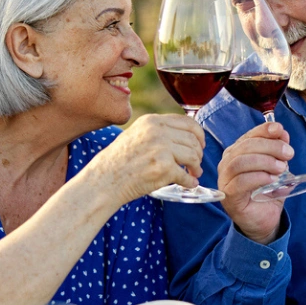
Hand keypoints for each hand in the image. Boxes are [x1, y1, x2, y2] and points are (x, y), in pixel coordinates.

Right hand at [90, 113, 205, 202]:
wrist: (105, 179)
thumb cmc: (119, 161)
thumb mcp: (136, 134)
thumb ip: (158, 131)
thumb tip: (184, 136)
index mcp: (152, 121)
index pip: (187, 122)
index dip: (198, 135)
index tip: (200, 145)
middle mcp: (158, 131)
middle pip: (193, 140)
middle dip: (198, 153)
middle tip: (196, 164)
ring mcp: (161, 148)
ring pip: (193, 156)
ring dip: (196, 167)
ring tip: (193, 174)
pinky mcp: (164, 168)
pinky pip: (186, 176)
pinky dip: (190, 182)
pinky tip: (188, 184)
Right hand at [217, 121, 291, 243]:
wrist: (264, 221)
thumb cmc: (267, 193)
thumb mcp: (277, 169)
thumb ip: (278, 152)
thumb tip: (283, 134)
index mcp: (237, 153)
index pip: (248, 136)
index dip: (263, 130)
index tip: (280, 130)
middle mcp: (227, 164)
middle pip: (244, 147)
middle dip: (269, 146)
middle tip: (288, 153)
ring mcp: (225, 180)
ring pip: (240, 162)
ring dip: (265, 161)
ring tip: (282, 168)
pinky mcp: (228, 196)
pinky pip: (240, 182)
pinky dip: (258, 177)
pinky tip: (272, 180)